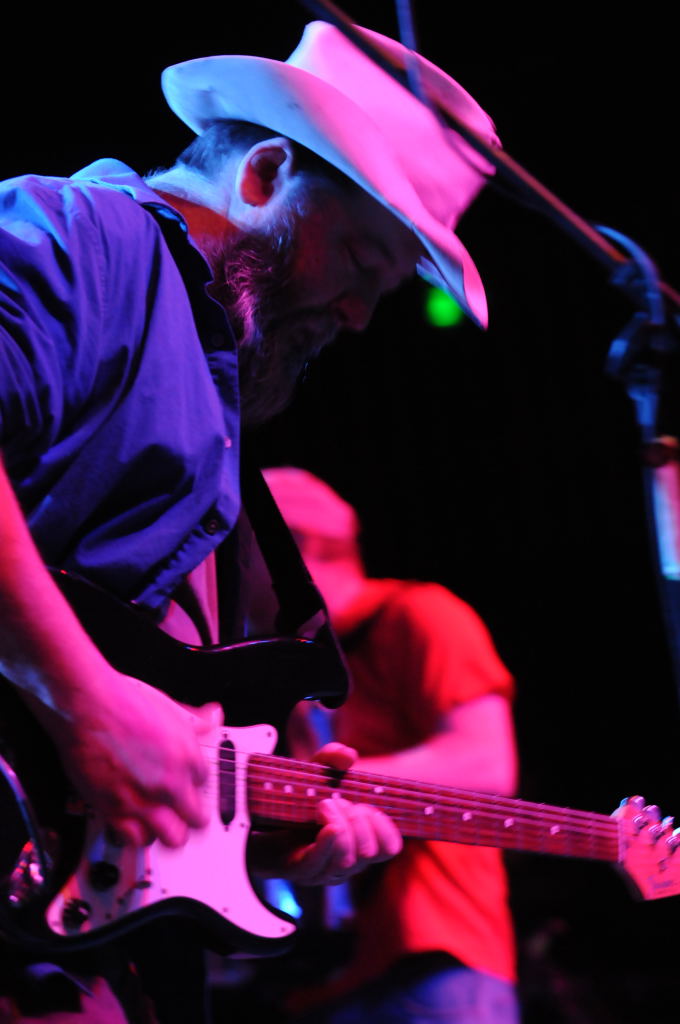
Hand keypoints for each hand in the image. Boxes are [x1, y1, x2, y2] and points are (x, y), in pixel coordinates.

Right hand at [42, 670, 222, 847]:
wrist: (86, 705)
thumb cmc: (122, 701)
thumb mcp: (168, 706)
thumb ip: (195, 719)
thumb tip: (213, 716)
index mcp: (186, 757)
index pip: (205, 782)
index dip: (196, 781)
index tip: (189, 781)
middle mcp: (168, 784)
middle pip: (197, 820)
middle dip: (193, 816)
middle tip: (186, 812)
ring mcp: (142, 801)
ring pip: (170, 838)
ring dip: (167, 831)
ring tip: (162, 823)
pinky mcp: (113, 810)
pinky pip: (133, 840)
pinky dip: (135, 836)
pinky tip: (133, 826)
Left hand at [251, 742, 402, 884]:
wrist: (255, 817)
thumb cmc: (294, 798)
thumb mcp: (315, 771)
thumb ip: (332, 757)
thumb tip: (348, 755)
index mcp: (357, 843)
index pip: (389, 847)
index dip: (385, 827)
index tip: (368, 806)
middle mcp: (343, 862)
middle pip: (369, 852)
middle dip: (360, 821)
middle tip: (338, 801)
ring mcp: (321, 870)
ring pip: (347, 860)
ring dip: (342, 826)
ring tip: (324, 805)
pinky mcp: (297, 871)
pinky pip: (319, 864)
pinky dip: (329, 841)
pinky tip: (327, 822)